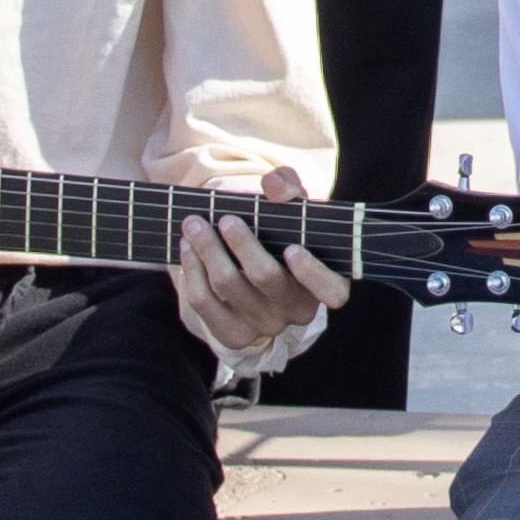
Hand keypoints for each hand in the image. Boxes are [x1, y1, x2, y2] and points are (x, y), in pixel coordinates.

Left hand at [169, 166, 350, 364]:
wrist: (256, 269)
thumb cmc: (284, 233)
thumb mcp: (294, 208)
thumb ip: (290, 187)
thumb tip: (273, 185)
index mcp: (326, 284)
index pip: (332, 291)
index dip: (312, 273)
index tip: (291, 248)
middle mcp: (297, 311)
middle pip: (266, 277)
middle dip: (241, 244)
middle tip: (225, 219)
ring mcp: (265, 326)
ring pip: (229, 286)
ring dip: (207, 250)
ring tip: (194, 224)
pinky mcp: (233, 334)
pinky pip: (204, 304)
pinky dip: (192, 271)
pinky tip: (187, 249)